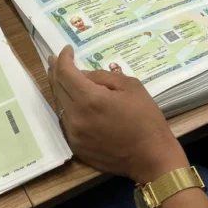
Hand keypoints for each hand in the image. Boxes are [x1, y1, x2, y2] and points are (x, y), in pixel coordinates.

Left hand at [48, 46, 188, 183]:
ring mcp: (74, 134)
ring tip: (60, 77)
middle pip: (57, 88)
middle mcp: (75, 117)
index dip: (64, 59)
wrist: (151, 157)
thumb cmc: (146, 119)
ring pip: (58, 105)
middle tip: (56, 59)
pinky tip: (70, 100)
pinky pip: (65, 121)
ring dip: (59, 89)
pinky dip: (65, 107)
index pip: (66, 73)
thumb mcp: (130, 87)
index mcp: (89, 99)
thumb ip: (102, 77)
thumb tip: (83, 75)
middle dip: (56, 71)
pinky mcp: (76, 146)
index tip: (67, 50)